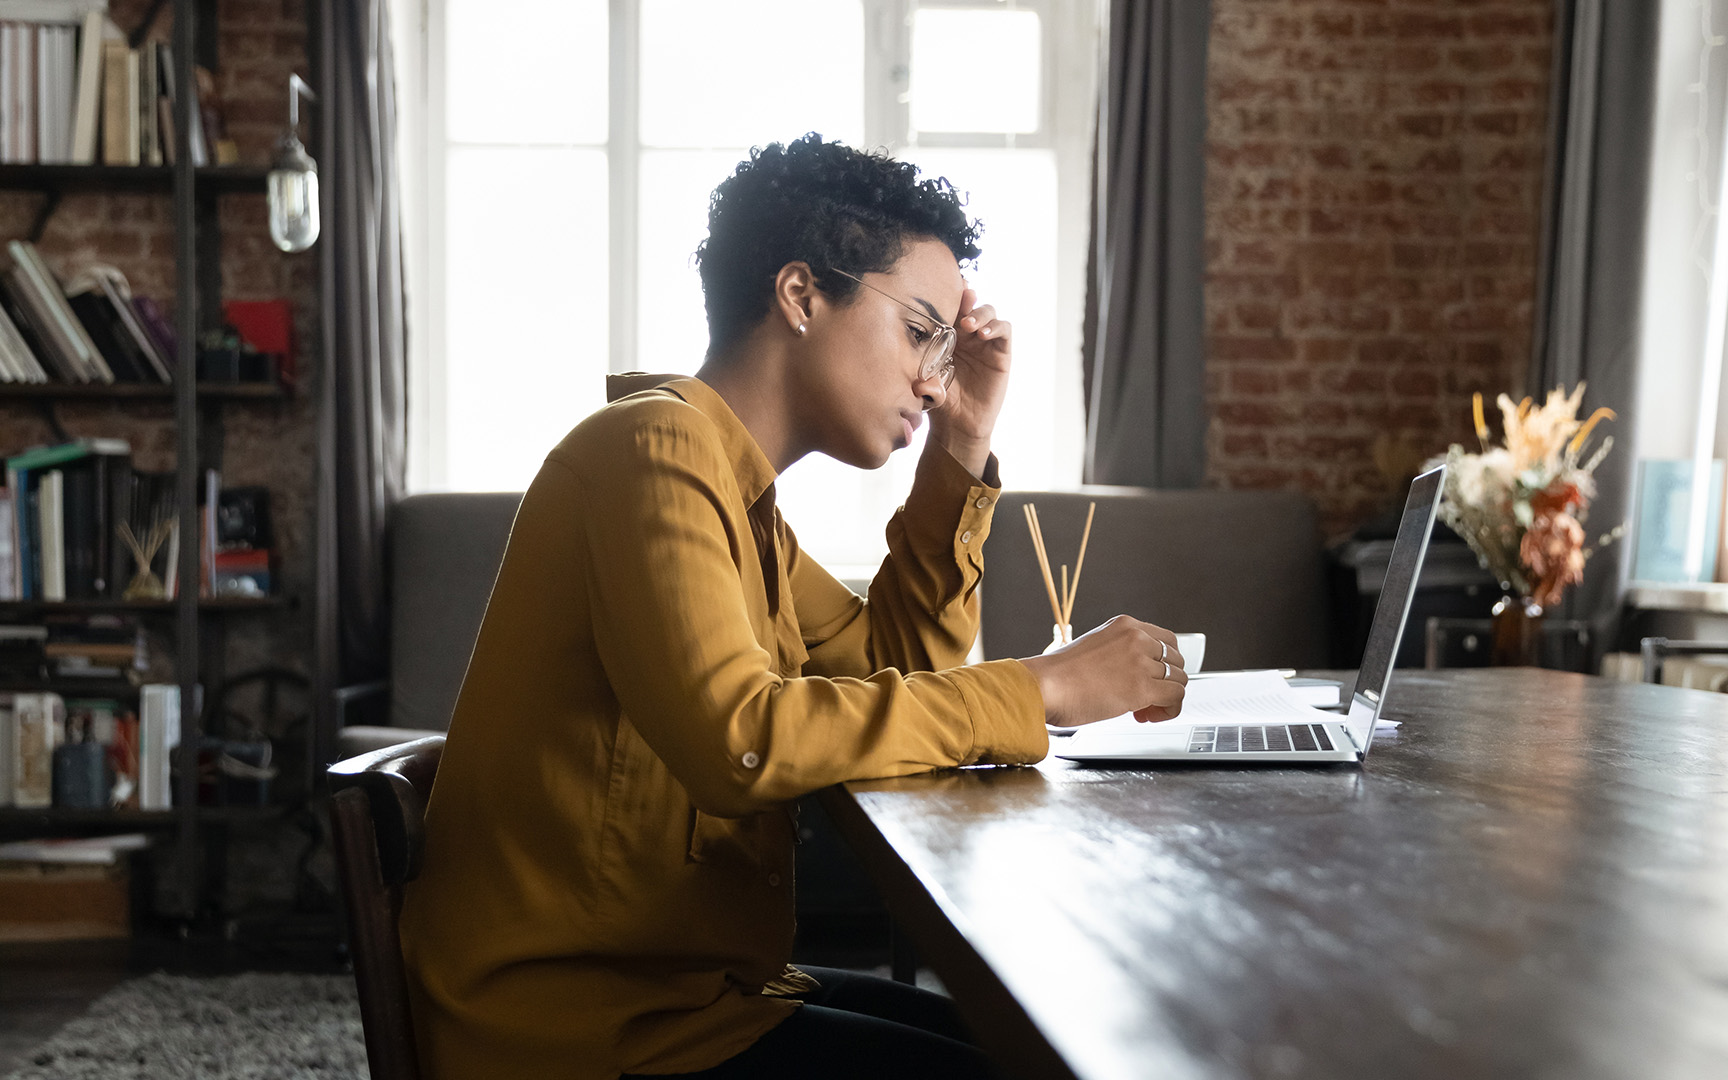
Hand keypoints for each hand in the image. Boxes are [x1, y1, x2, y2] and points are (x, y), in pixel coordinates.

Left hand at [928, 284, 1009, 475]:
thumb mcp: (927, 388)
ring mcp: (985, 343)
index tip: (939, 288)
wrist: (959, 425)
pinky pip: (1004, 331)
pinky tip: (984, 335)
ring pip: (988, 312)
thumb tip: (920, 385)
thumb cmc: (940, 402)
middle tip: (960, 303)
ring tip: (969, 325)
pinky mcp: (1001, 354)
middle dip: (965, 299)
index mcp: (946, 335)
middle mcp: (966, 335)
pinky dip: (996, 327)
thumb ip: (924, 382)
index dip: (947, 295)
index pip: (949, 308)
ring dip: (980, 313)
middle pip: (970, 303)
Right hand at [1018, 616, 1187, 726]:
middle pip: (1176, 660)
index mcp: (1124, 625)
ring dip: (1166, 699)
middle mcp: (1136, 638)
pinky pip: (1176, 697)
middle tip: (1146, 699)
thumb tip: (1133, 676)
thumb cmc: (1058, 674)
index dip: (1163, 664)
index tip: (1152, 678)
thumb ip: (1119, 654)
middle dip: (1165, 682)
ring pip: (1179, 680)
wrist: (1044, 686)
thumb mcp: (1094, 648)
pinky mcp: (1142, 687)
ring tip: (1143, 711)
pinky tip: (1147, 716)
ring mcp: (1141, 662)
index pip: (1166, 640)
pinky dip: (1168, 711)